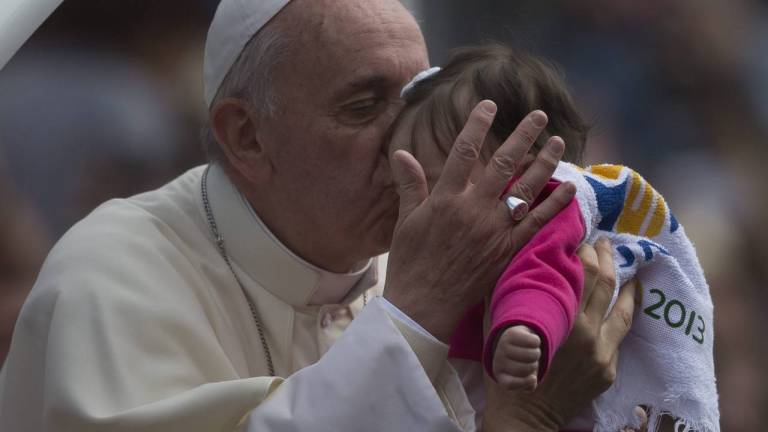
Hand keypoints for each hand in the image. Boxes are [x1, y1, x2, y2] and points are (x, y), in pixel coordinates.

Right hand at [384, 101, 574, 342]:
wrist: (423, 305)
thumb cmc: (410, 263)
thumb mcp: (405, 220)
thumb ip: (410, 185)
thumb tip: (402, 153)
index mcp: (445, 199)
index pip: (464, 151)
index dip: (477, 124)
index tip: (489, 105)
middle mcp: (474, 209)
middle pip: (503, 163)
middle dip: (523, 135)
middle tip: (538, 115)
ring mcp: (494, 230)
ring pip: (525, 188)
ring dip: (544, 162)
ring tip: (556, 141)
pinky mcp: (507, 250)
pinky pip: (535, 223)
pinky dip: (553, 204)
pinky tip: (567, 187)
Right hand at [483, 239, 639, 430]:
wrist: (524, 419)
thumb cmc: (506, 371)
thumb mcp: (498, 329)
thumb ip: (504, 295)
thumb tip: (507, 263)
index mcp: (564, 322)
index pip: (585, 276)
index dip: (587, 254)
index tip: (583, 241)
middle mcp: (589, 336)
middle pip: (608, 287)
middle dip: (608, 259)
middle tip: (605, 243)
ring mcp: (603, 356)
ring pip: (624, 312)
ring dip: (628, 287)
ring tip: (631, 270)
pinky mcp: (608, 371)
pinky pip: (617, 338)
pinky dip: (619, 317)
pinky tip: (620, 308)